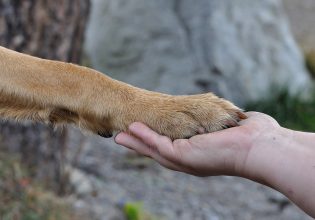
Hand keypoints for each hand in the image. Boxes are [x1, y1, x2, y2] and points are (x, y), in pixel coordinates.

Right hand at [115, 112, 279, 176]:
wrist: (260, 147)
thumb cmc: (252, 136)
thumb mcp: (230, 126)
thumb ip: (224, 121)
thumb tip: (235, 115)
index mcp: (199, 153)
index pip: (173, 146)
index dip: (157, 140)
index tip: (144, 132)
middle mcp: (189, 160)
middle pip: (158, 152)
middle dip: (140, 145)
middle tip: (122, 138)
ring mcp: (185, 160)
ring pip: (154, 151)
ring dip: (136, 142)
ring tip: (120, 135)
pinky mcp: (183, 156)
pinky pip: (158, 145)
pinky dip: (144, 137)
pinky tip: (132, 129)